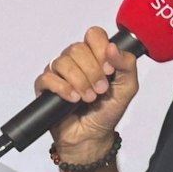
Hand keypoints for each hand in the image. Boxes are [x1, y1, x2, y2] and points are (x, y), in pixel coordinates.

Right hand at [37, 27, 140, 152]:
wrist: (91, 136)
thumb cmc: (107, 112)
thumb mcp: (127, 88)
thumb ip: (126, 65)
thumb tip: (113, 48)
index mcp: (95, 56)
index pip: (93, 35)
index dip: (100, 49)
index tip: (109, 69)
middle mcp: (76, 61)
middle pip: (77, 48)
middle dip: (92, 71)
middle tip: (100, 90)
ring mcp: (59, 73)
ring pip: (62, 62)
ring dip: (79, 82)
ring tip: (88, 98)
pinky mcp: (45, 87)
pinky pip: (47, 78)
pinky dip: (62, 88)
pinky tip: (72, 99)